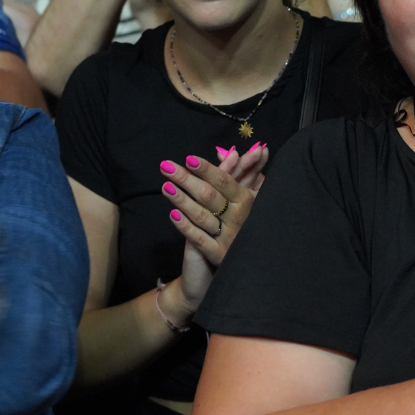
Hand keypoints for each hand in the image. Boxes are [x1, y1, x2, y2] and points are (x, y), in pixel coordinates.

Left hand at [160, 145, 264, 310]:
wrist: (248, 265)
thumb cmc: (246, 223)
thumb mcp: (249, 198)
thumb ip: (244, 174)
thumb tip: (242, 149)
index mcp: (247, 202)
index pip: (224, 181)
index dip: (206, 169)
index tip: (188, 159)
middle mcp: (239, 219)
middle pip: (209, 196)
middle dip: (186, 179)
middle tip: (166, 166)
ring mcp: (229, 238)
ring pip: (202, 216)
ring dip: (182, 200)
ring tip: (165, 187)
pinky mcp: (220, 256)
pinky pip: (200, 240)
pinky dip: (186, 227)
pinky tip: (173, 215)